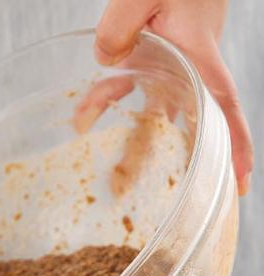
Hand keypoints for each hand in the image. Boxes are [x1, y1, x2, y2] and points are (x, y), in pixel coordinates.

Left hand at [96, 0, 252, 194]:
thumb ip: (118, 29)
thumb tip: (105, 62)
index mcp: (199, 56)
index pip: (224, 108)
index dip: (235, 146)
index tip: (241, 182)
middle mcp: (191, 65)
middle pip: (198, 119)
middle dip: (200, 156)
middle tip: (202, 196)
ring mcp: (174, 61)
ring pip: (158, 106)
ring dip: (139, 133)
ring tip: (118, 171)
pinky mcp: (155, 52)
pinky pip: (133, 84)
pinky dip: (110, 97)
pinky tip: (84, 113)